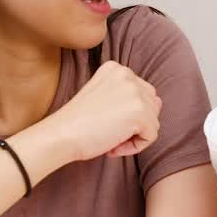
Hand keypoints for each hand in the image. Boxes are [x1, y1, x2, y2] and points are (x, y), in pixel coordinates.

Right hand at [42, 61, 162, 161]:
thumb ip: (125, 94)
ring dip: (134, 136)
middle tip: (108, 131)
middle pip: (152, 105)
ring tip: (110, 138)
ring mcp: (136, 93)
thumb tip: (156, 103)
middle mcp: (128, 75)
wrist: (60, 135)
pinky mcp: (141, 113)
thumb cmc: (77, 122)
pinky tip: (113, 146)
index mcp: (117, 68)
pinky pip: (151, 136)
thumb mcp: (102, 95)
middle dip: (135, 123)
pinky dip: (135, 147)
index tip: (104, 120)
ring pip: (153, 122)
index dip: (127, 114)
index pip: (141, 93)